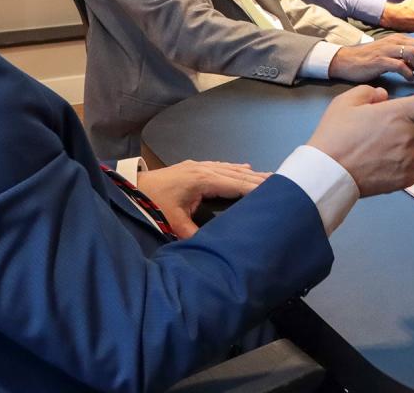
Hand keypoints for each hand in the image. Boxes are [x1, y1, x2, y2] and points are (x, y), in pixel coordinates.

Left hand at [136, 161, 267, 237]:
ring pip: (230, 169)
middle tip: (282, 182)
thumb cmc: (151, 204)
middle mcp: (203, 169)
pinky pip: (221, 166)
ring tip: (269, 176)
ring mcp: (198, 166)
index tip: (276, 190)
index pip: (235, 184)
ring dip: (249, 173)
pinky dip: (236, 169)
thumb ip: (194, 234)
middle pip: (237, 174)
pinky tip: (245, 168)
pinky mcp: (193, 168)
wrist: (131, 188)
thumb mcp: (173, 223)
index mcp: (202, 180)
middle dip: (259, 179)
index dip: (256, 188)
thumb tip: (214, 247)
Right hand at [306, 84, 413, 195]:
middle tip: (398, 127)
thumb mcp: (347, 101)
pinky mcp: (406, 179)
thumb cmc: (334, 136)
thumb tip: (384, 99)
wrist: (327, 172)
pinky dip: (408, 165)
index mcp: (397, 113)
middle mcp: (408, 136)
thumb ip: (371, 93)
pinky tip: (386, 163)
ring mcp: (409, 159)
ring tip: (388, 147)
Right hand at [329, 33, 413, 81]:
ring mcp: (386, 50)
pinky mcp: (379, 61)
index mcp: (397, 39)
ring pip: (413, 54)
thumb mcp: (388, 52)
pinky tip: (408, 78)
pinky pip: (400, 65)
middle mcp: (393, 42)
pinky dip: (408, 73)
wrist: (346, 60)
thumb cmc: (367, 59)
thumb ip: (402, 56)